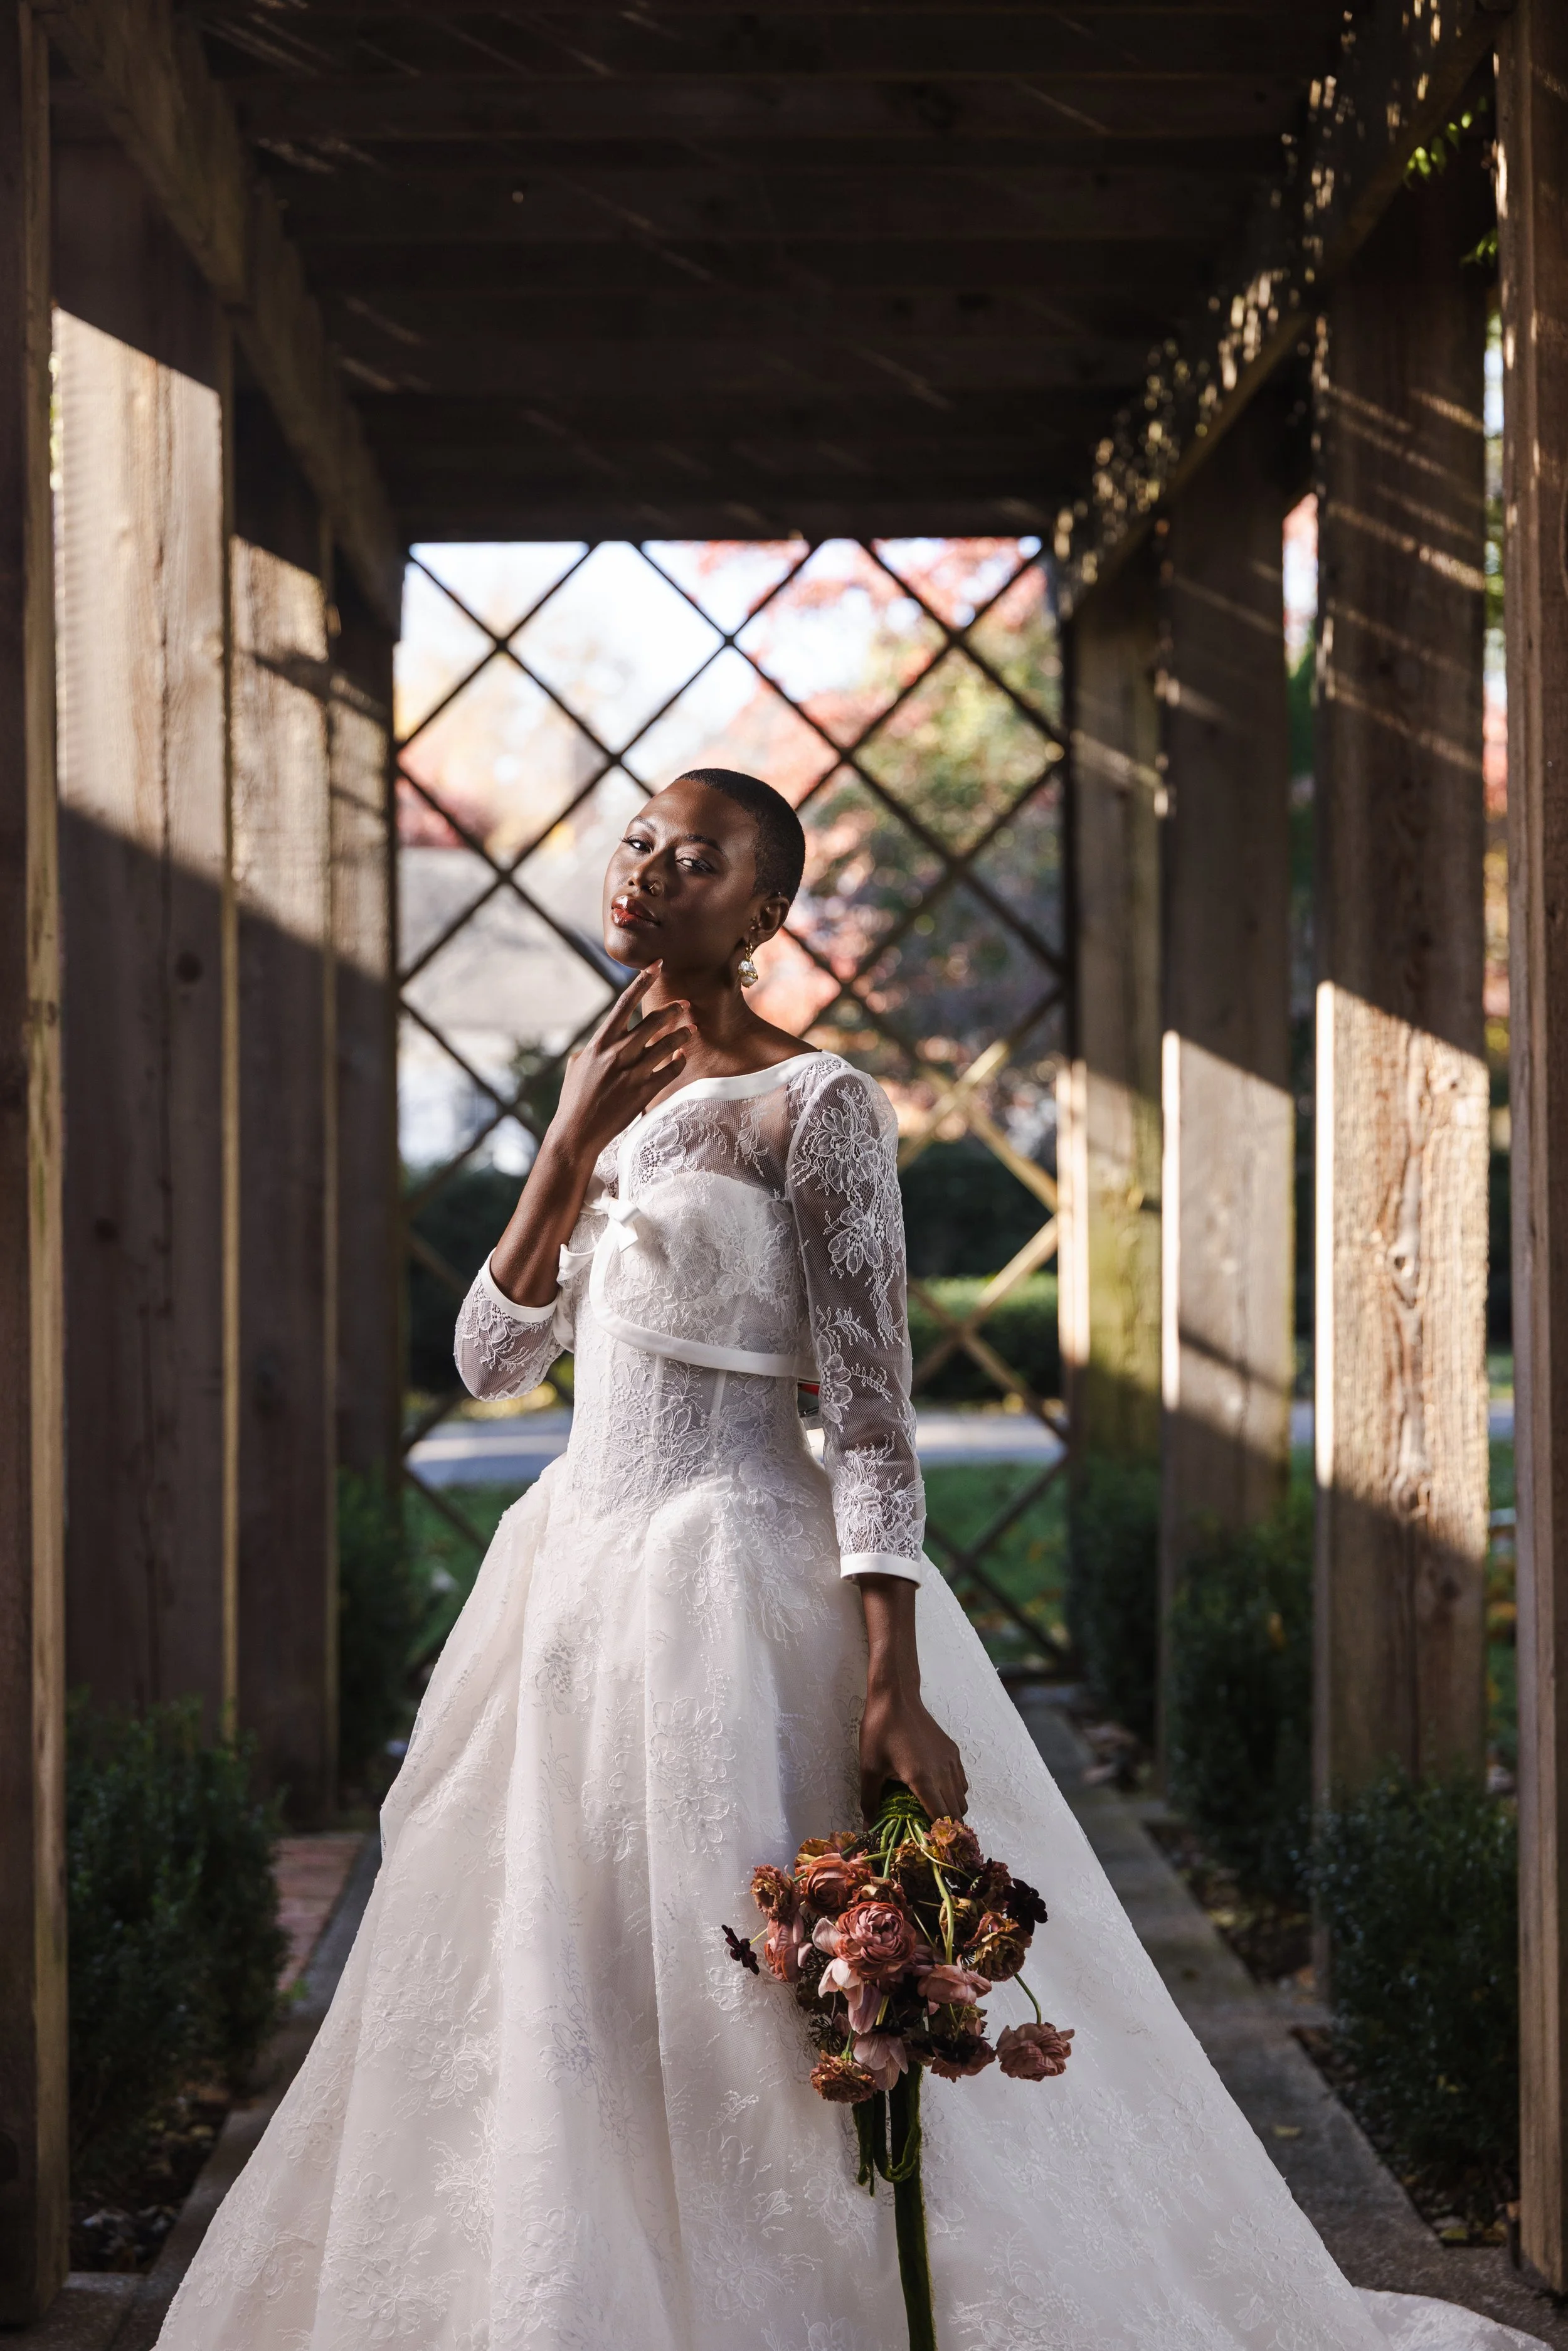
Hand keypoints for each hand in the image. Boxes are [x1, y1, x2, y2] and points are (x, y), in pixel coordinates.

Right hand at [550, 966, 691, 1167]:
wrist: (577, 1132)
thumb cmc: (574, 1099)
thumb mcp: (577, 1066)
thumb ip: (592, 1049)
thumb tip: (599, 1041)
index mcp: (600, 1043)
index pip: (624, 1003)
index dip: (642, 981)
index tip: (657, 965)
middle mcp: (618, 1054)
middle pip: (654, 1022)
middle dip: (673, 1010)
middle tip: (684, 1004)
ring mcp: (633, 1073)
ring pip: (668, 1046)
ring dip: (682, 1035)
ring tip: (691, 1029)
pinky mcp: (644, 1092)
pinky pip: (671, 1071)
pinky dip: (679, 1062)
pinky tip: (682, 1058)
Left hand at [859, 1683, 967, 1824]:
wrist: (896, 1697)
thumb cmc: (880, 1731)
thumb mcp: (869, 1768)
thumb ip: (870, 1801)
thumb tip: (868, 1828)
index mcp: (923, 1779)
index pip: (942, 1819)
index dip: (940, 1838)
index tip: (932, 1850)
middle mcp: (943, 1772)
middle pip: (956, 1813)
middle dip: (945, 1830)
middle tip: (929, 1838)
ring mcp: (951, 1761)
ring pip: (961, 1798)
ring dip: (951, 1812)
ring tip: (932, 1817)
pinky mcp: (953, 1752)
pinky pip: (961, 1782)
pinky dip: (954, 1794)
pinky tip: (936, 1793)